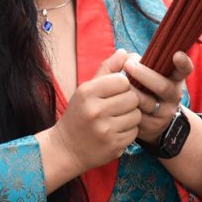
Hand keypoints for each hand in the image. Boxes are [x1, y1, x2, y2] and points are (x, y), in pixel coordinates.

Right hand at [42, 49, 141, 180]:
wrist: (65, 149)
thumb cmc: (78, 114)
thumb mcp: (86, 90)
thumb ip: (107, 70)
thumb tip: (126, 52)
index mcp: (87, 92)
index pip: (122, 80)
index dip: (123, 85)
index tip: (115, 91)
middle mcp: (95, 110)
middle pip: (132, 97)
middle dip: (129, 101)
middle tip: (117, 106)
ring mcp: (104, 130)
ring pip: (136, 115)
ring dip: (131, 117)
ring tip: (116, 119)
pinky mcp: (113, 146)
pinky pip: (135, 132)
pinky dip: (129, 131)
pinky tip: (116, 131)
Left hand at [123, 51, 194, 143]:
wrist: (148, 121)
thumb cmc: (141, 89)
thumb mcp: (141, 74)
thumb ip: (132, 62)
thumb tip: (122, 53)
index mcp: (174, 78)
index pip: (184, 70)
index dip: (182, 63)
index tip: (176, 54)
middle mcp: (173, 95)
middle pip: (163, 86)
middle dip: (144, 74)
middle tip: (128, 64)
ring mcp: (165, 112)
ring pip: (147, 103)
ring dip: (132, 92)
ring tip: (118, 84)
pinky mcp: (153, 127)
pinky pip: (138, 117)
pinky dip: (126, 108)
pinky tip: (117, 103)